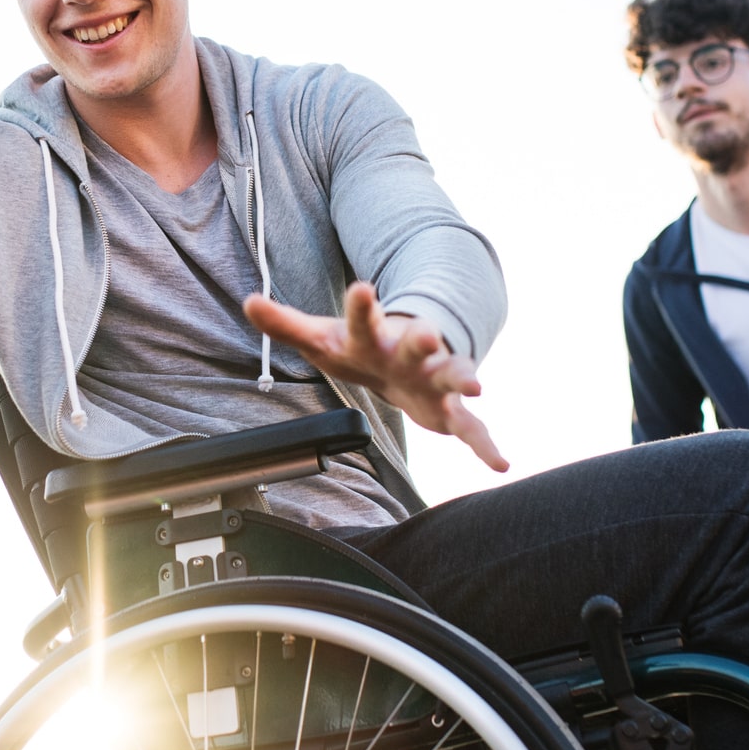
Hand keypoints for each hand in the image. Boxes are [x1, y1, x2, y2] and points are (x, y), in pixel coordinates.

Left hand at [245, 281, 506, 472]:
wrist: (407, 355)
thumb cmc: (360, 348)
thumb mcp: (323, 338)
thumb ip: (286, 324)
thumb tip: (248, 302)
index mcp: (376, 336)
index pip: (365, 319)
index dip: (363, 306)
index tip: (362, 286)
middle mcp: (411, 352)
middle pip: (418, 343)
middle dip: (425, 338)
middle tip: (430, 333)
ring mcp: (434, 378)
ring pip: (453, 376)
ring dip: (463, 378)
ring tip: (477, 386)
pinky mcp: (449, 408)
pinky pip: (471, 428)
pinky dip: (485, 444)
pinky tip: (500, 463)